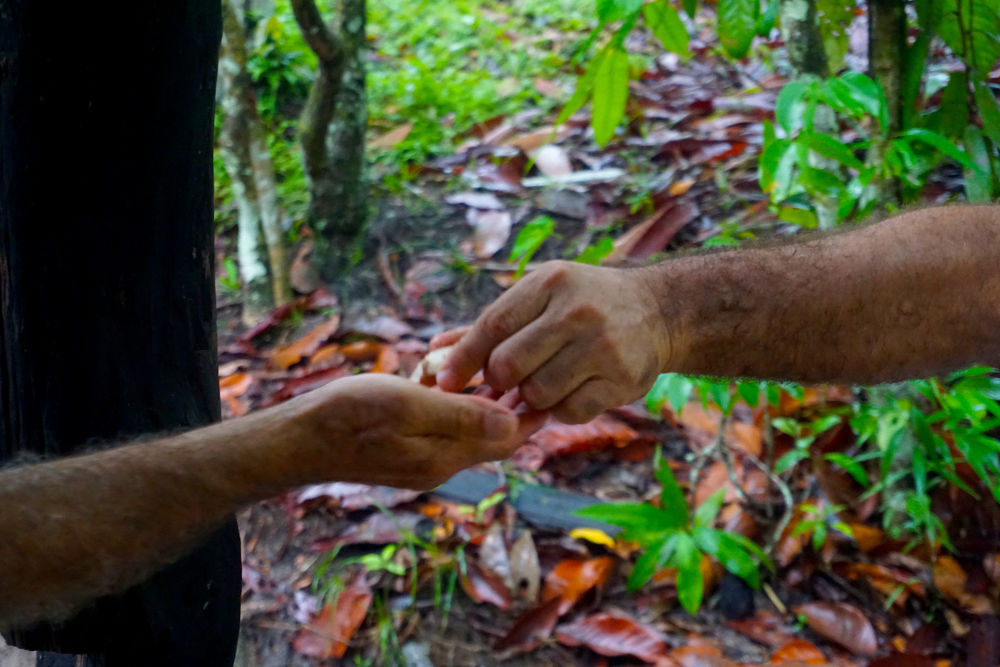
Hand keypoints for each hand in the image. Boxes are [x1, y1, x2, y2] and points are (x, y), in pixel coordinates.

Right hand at [285, 374, 529, 488]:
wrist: (294, 440)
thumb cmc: (345, 415)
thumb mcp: (406, 405)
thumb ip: (460, 416)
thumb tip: (513, 423)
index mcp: (446, 456)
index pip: (509, 439)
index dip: (532, 411)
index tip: (546, 378)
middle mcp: (440, 464)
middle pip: (491, 433)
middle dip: (505, 398)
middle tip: (513, 361)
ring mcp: (421, 458)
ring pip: (466, 426)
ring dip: (475, 395)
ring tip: (476, 359)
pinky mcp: (404, 449)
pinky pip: (441, 424)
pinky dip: (446, 398)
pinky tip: (436, 373)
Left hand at [436, 261, 669, 423]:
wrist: (657, 311)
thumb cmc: (584, 302)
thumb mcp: (541, 295)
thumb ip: (491, 324)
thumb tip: (436, 348)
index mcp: (551, 282)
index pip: (493, 324)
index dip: (464, 357)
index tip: (445, 381)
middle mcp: (577, 312)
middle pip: (509, 364)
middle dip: (498, 381)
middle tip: (503, 384)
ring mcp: (603, 347)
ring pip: (537, 393)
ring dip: (530, 397)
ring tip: (541, 384)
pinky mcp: (622, 380)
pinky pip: (568, 412)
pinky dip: (561, 410)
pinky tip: (570, 391)